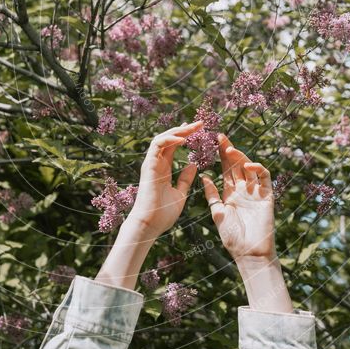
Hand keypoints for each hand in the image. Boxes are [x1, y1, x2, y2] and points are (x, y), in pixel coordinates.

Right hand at [128, 120, 202, 239]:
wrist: (150, 225)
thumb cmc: (163, 214)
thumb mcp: (180, 193)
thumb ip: (185, 178)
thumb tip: (193, 164)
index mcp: (163, 169)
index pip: (173, 146)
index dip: (184, 136)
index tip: (198, 129)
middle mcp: (156, 163)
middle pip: (169, 139)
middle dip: (184, 129)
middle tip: (200, 123)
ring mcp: (151, 163)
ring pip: (162, 138)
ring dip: (178, 131)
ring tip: (193, 127)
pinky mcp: (148, 165)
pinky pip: (157, 146)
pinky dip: (169, 139)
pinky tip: (183, 138)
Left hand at [201, 133, 275, 260]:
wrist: (248, 253)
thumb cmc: (232, 237)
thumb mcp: (217, 213)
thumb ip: (212, 195)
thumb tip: (202, 176)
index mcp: (230, 193)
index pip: (225, 169)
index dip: (219, 155)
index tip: (211, 141)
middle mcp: (244, 189)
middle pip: (236, 165)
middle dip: (228, 150)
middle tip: (219, 136)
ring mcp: (256, 191)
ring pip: (250, 167)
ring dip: (240, 157)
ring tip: (229, 149)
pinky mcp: (267, 196)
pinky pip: (264, 178)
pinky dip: (258, 169)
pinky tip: (248, 165)